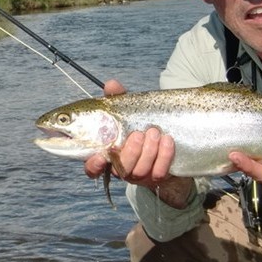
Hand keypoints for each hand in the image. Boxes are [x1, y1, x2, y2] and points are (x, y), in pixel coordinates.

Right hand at [83, 80, 193, 207]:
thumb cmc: (138, 124)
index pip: (93, 169)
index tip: (100, 157)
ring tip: (154, 132)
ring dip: (149, 151)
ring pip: (141, 171)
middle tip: (139, 133)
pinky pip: (160, 172)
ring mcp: (140, 175)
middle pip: (121, 169)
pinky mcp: (158, 177)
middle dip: (131, 152)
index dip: (94, 166)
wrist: (168, 140)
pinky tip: (167, 140)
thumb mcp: (127, 110)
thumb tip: (111, 84)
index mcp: (108, 155)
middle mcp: (122, 169)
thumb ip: (117, 99)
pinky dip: (164, 155)